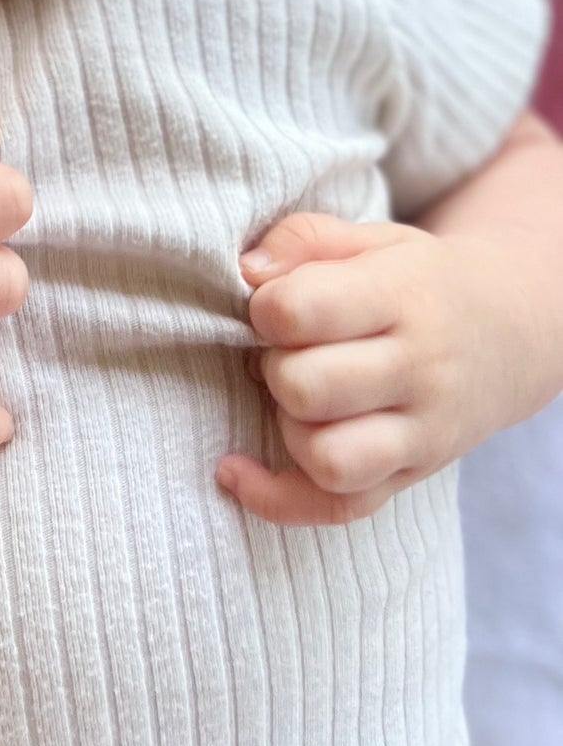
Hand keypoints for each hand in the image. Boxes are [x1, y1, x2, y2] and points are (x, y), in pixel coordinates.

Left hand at [217, 213, 527, 525]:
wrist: (508, 334)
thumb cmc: (417, 282)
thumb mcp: (371, 239)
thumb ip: (303, 238)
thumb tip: (248, 272)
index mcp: (402, 297)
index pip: (303, 311)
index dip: (265, 307)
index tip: (272, 304)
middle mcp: (419, 371)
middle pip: (306, 388)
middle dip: (275, 366)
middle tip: (289, 351)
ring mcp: (421, 434)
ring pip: (326, 458)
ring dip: (288, 427)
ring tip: (298, 399)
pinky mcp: (410, 477)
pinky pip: (336, 507)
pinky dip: (276, 498)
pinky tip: (237, 468)